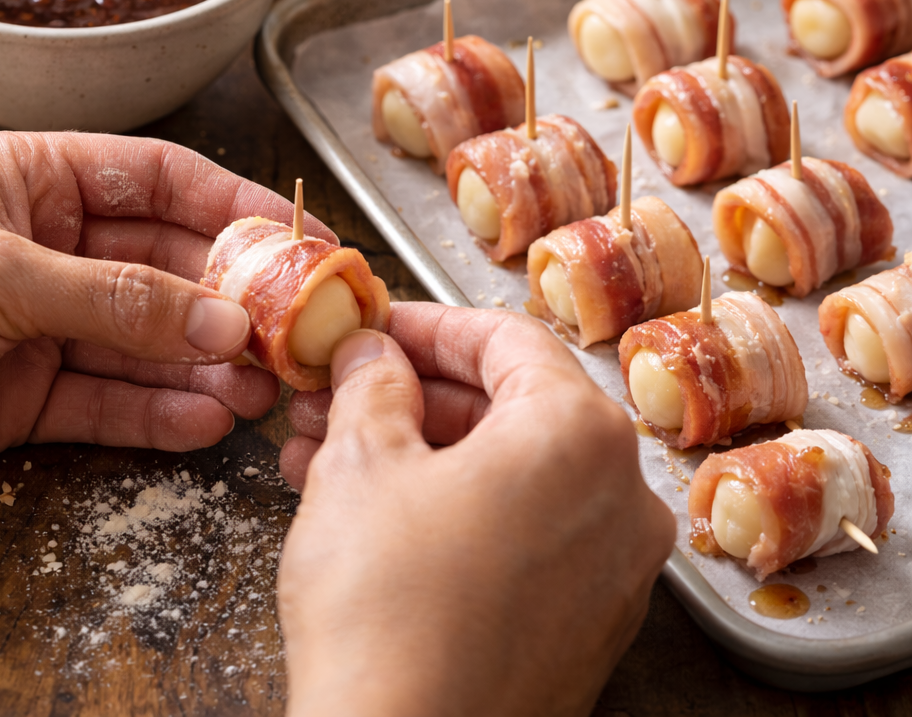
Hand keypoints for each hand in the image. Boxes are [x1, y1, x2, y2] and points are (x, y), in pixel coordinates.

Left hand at [0, 131, 332, 489]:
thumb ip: (116, 297)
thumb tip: (221, 321)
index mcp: (38, 181)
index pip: (161, 179)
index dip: (236, 204)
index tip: (301, 236)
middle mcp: (52, 247)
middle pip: (168, 267)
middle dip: (229, 302)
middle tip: (289, 332)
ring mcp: (45, 323)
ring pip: (149, 342)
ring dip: (206, 366)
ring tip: (261, 390)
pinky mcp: (31, 394)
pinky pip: (111, 401)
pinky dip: (160, 414)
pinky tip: (207, 422)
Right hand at [277, 303, 674, 716]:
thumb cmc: (387, 609)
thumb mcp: (362, 462)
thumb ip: (371, 383)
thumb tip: (372, 355)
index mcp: (580, 434)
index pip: (504, 338)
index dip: (427, 324)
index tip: (375, 329)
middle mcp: (619, 494)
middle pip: (508, 404)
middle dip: (410, 393)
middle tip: (340, 390)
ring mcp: (611, 565)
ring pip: (505, 471)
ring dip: (417, 449)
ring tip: (328, 449)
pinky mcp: (585, 621)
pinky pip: (519, 528)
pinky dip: (451, 505)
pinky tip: (370, 506)